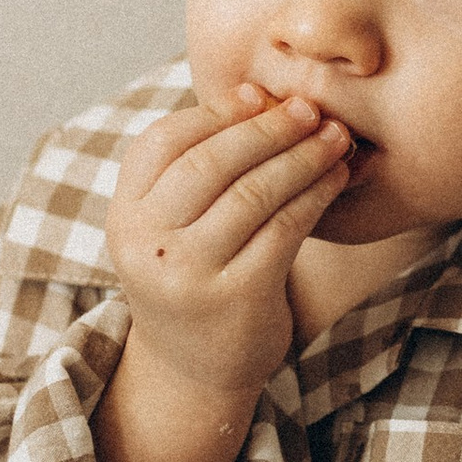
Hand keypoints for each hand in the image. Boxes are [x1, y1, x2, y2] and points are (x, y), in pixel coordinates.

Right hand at [106, 84, 355, 415]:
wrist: (194, 370)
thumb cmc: (194, 277)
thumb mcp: (174, 224)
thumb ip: (198, 166)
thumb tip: (254, 90)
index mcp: (125, 215)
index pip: (164, 141)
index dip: (217, 112)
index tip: (262, 95)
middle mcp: (148, 243)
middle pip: (210, 162)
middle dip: (266, 128)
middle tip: (309, 108)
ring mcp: (188, 273)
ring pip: (253, 193)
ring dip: (301, 158)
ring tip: (334, 138)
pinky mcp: (235, 296)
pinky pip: (284, 229)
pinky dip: (316, 196)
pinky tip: (337, 179)